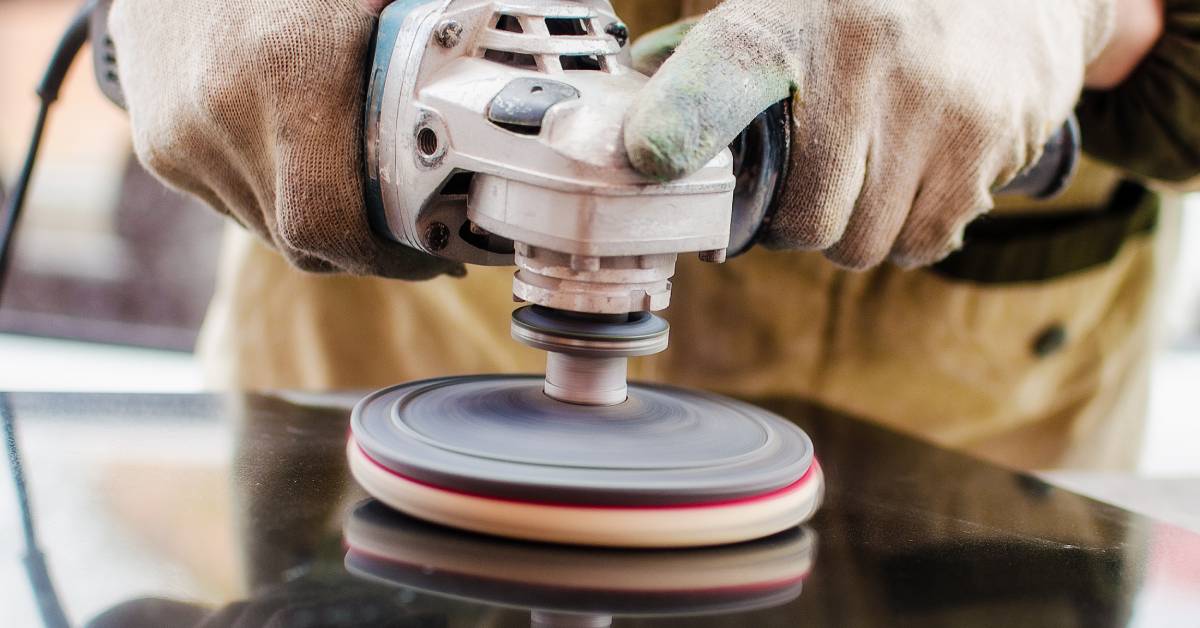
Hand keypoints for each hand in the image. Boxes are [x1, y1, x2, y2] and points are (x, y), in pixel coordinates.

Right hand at [109, 0, 463, 278]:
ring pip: (268, 228)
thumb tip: (500, 86)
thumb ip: (429, 45)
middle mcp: (225, 113)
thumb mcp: (370, 0)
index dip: (389, 258)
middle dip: (364, 247)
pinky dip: (277, 200)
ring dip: (319, 225)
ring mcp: (182, 138)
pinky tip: (306, 166)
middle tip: (414, 233)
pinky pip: (234, 205)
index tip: (434, 258)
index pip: (330, 222)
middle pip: (302, 238)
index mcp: (290, 72)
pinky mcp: (161, 149)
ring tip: (359, 193)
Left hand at [625, 0, 1115, 268]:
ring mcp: (933, 102)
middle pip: (801, 218)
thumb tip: (638, 137)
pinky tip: (914, 180)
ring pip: (859, 243)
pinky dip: (909, 232)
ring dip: (853, 228)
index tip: (651, 156)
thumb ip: (708, 63)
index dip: (678, 123)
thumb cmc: (869, 11)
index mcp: (790, 17)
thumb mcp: (786, 7)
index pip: (720, 77)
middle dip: (797, 218)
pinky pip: (922, 244)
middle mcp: (862, 57)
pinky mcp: (987, 140)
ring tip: (869, 171)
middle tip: (812, 178)